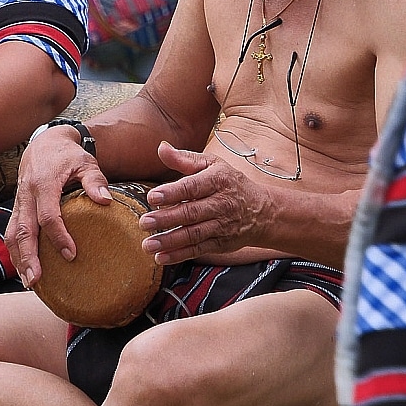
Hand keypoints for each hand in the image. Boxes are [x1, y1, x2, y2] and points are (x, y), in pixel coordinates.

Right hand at [6, 127, 109, 287]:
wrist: (44, 142)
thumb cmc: (68, 154)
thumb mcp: (85, 162)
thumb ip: (95, 180)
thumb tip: (105, 201)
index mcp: (43, 183)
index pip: (48, 215)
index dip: (58, 236)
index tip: (71, 254)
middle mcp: (26, 194)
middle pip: (22, 230)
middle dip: (27, 257)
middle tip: (35, 280)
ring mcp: (19, 202)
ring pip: (12, 234)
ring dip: (18, 259)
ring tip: (28, 281)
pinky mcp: (17, 207)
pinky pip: (12, 231)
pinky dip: (16, 251)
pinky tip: (24, 268)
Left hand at [137, 143, 269, 264]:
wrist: (261, 211)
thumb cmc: (229, 183)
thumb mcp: (212, 164)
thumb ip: (185, 158)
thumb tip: (161, 147)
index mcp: (218, 181)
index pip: (193, 187)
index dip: (172, 193)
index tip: (152, 197)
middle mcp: (221, 204)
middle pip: (191, 213)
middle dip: (166, 219)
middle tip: (144, 222)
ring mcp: (221, 226)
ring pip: (193, 234)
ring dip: (169, 240)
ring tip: (148, 244)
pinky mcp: (220, 243)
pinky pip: (198, 250)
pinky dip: (179, 255)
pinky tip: (161, 257)